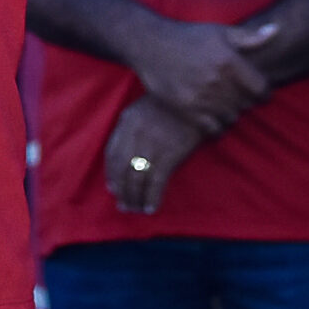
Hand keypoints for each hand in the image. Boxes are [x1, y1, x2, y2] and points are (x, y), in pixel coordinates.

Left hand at [103, 93, 208, 213]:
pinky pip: (156, 181)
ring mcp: (152, 144)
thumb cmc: (169, 105)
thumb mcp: (142, 109)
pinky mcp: (170, 154)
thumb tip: (122, 160)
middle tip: (124, 205)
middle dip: (122, 191)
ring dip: (135, 197)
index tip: (114, 189)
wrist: (196, 99)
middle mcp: (136, 134)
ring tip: (136, 209)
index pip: (112, 153)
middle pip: (122, 169)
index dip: (111, 174)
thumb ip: (129, 130)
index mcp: (127, 121)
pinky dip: (151, 197)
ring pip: (137, 178)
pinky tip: (150, 207)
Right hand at [126, 17, 273, 133]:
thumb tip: (277, 29)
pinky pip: (213, 129)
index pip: (261, 89)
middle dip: (246, 101)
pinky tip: (212, 116)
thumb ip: (250, 36)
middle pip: (247, 105)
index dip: (264, 92)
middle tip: (238, 96)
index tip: (258, 91)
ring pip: (232, 118)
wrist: (150, 44)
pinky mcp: (187, 110)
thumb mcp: (219, 32)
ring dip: (232, 113)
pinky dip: (217, 126)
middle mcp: (218, 81)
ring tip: (224, 104)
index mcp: (229, 61)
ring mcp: (202, 97)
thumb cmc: (188, 36)